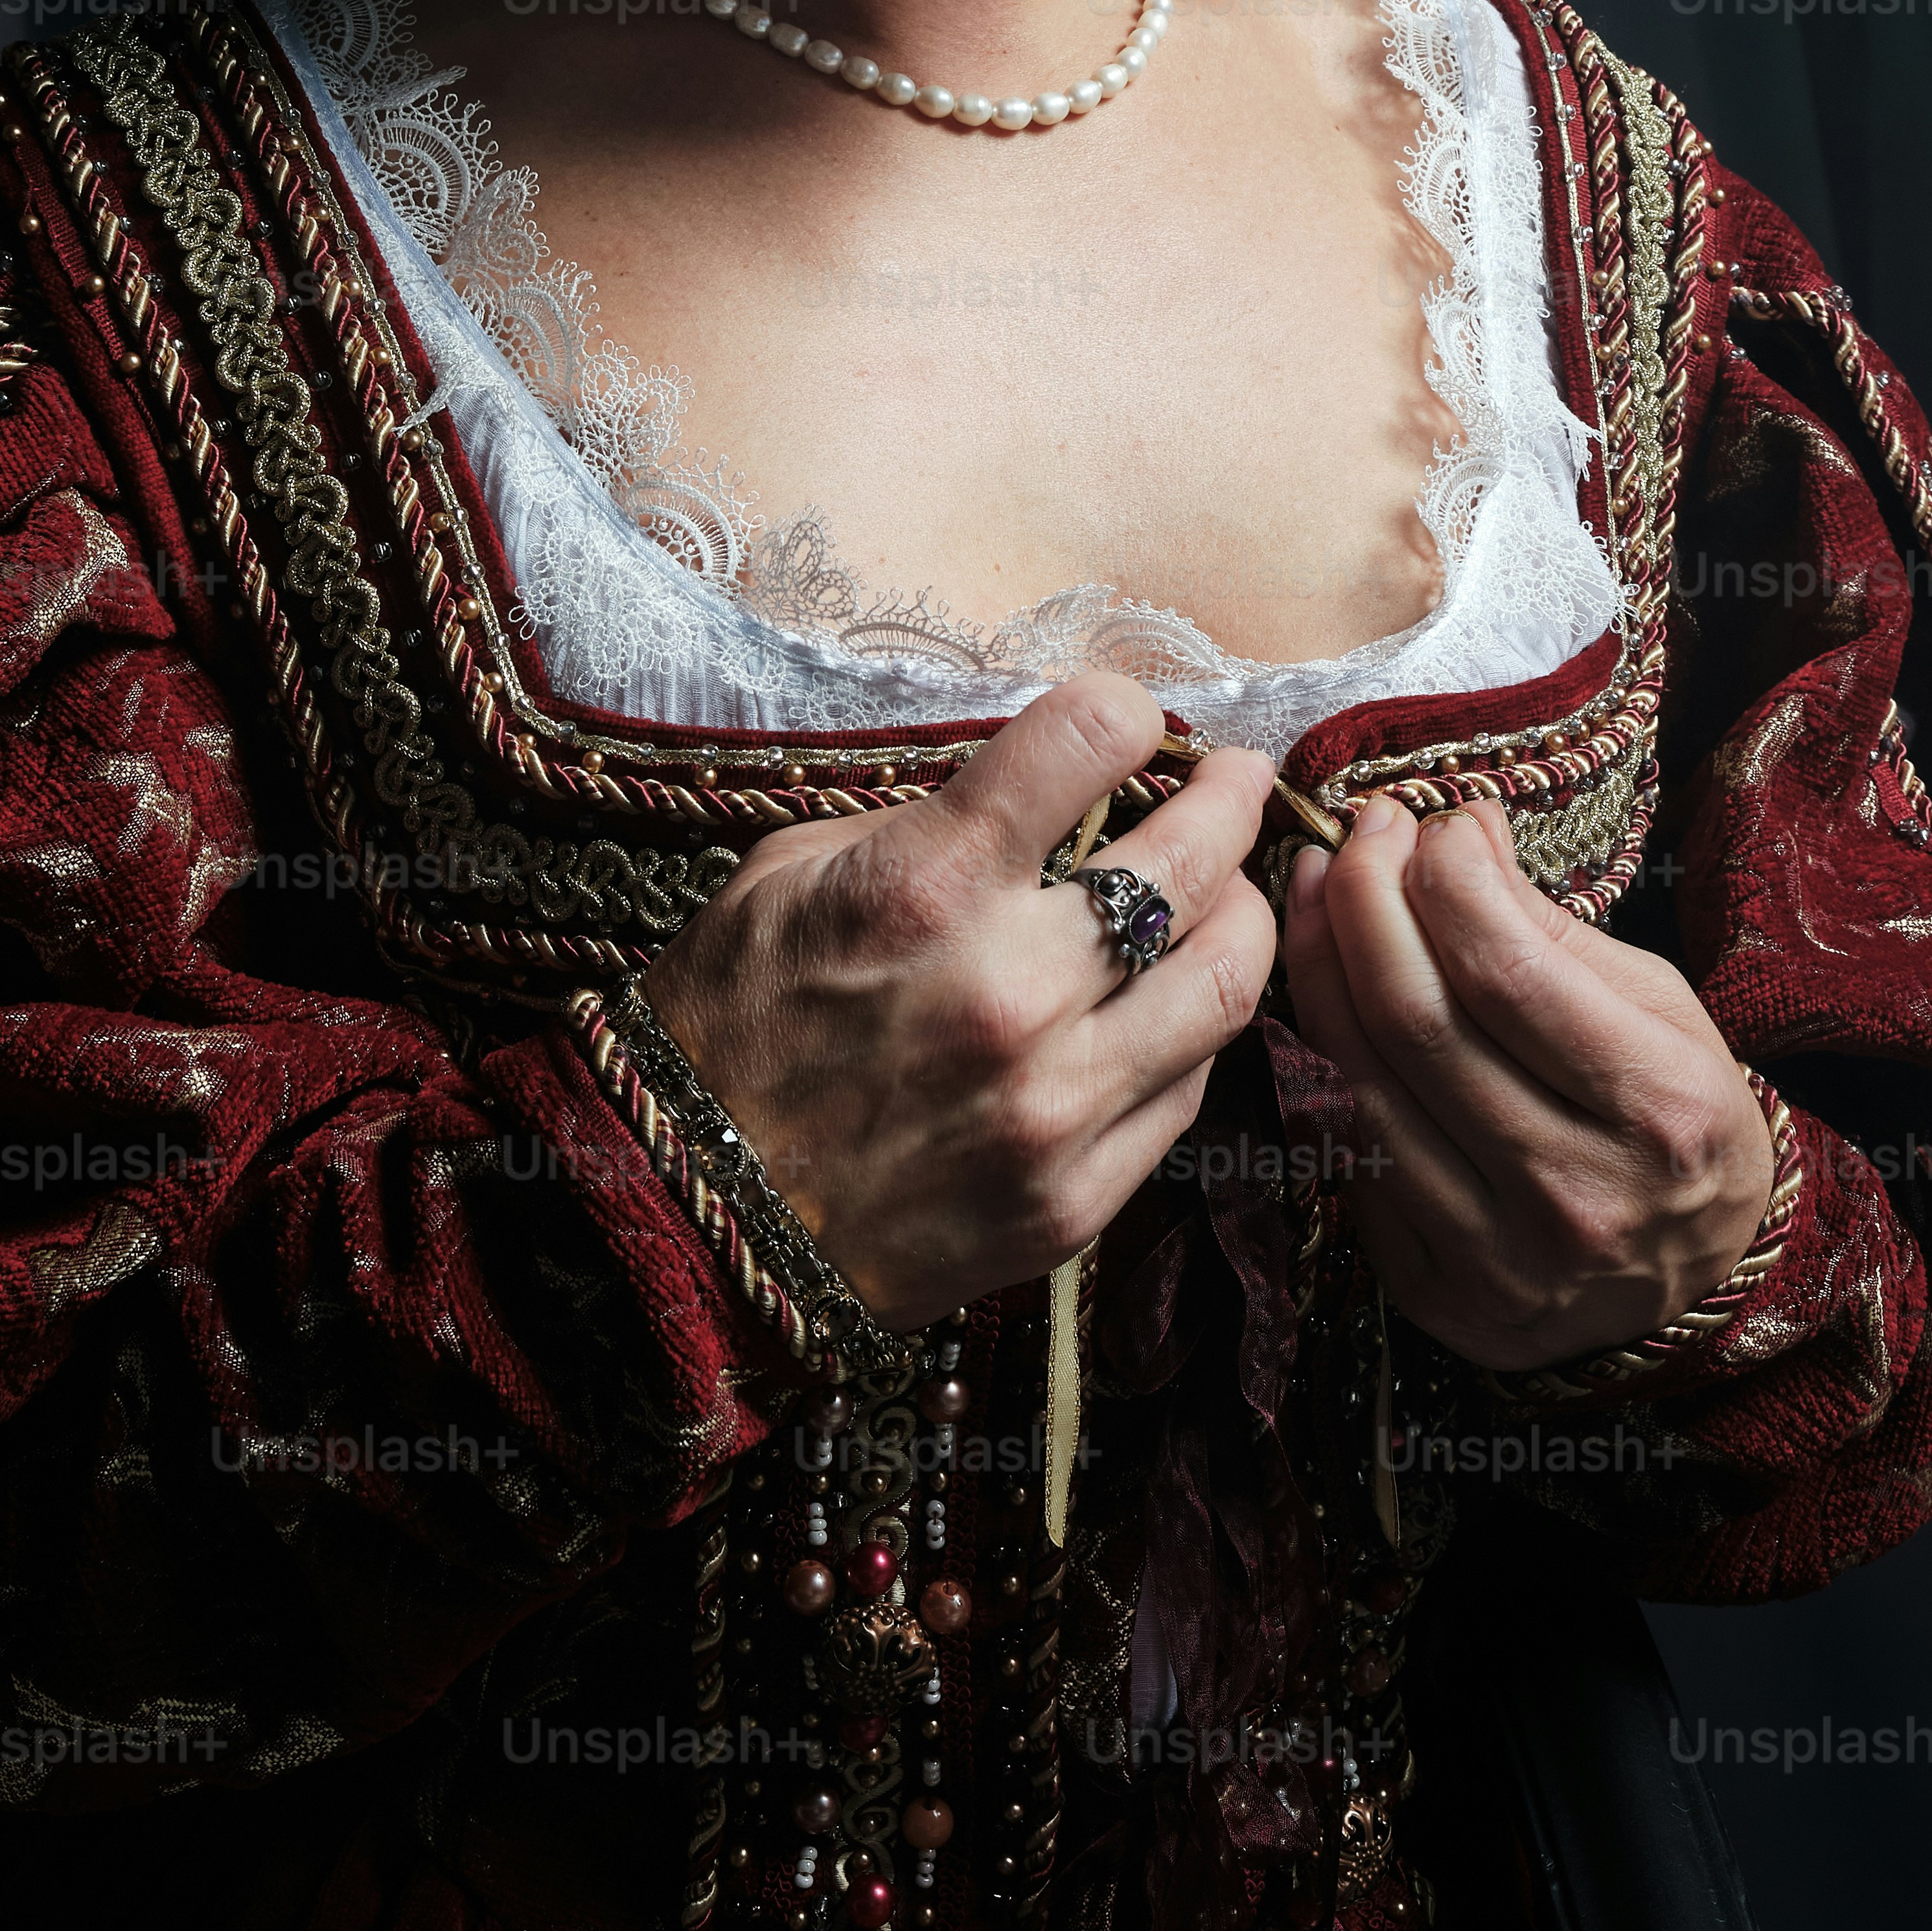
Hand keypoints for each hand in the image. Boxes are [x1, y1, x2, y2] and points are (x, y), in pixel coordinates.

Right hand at [646, 672, 1276, 1327]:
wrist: (688, 1219)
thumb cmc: (728, 1028)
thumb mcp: (791, 873)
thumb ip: (927, 822)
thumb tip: (1037, 791)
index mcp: (926, 887)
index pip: (1087, 741)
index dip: (1128, 712)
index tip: (1135, 723)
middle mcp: (1007, 992)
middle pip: (1194, 862)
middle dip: (1231, 801)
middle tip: (1238, 783)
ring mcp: (1051, 1107)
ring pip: (1227, 984)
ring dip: (1243, 915)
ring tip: (1231, 889)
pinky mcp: (1072, 1200)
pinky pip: (1186, 1093)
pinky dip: (1192, 1030)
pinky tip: (1171, 1002)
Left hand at [1283, 793, 1778, 1370]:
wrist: (1693, 1278)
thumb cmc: (1677, 1116)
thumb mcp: (1657, 1006)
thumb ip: (1549, 925)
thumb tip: (1460, 830)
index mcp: (1658, 1110)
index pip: (1508, 971)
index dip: (1448, 877)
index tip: (1434, 824)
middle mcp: (1577, 1194)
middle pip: (1419, 1022)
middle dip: (1368, 902)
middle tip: (1358, 837)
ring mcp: (1498, 1257)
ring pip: (1363, 1083)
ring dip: (1322, 964)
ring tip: (1320, 887)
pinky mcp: (1433, 1290)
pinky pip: (1348, 1148)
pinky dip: (1324, 1052)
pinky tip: (1325, 988)